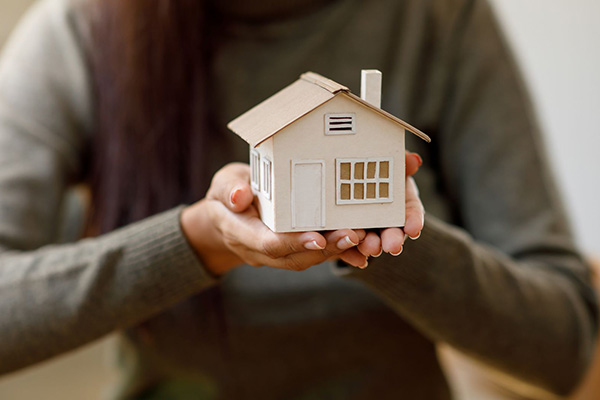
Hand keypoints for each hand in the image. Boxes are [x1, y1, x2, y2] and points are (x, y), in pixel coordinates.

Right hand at [181, 163, 365, 275]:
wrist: (227, 217)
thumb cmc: (228, 194)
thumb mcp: (223, 183)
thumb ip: (230, 189)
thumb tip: (240, 197)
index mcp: (240, 232)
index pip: (268, 243)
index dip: (294, 242)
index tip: (318, 237)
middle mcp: (259, 250)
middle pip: (294, 257)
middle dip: (326, 248)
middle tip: (353, 235)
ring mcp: (276, 255)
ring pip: (307, 259)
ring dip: (336, 251)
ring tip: (362, 238)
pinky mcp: (291, 252)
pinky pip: (314, 256)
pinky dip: (338, 255)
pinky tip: (362, 251)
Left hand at [342, 151, 424, 263]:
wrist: (347, 176)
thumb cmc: (374, 167)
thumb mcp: (390, 164)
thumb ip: (401, 163)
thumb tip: (415, 159)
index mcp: (400, 202)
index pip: (411, 213)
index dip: (414, 221)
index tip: (414, 229)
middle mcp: (387, 220)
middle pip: (393, 232)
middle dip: (393, 239)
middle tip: (393, 247)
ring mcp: (368, 229)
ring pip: (372, 241)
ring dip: (372, 246)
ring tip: (370, 249)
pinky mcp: (348, 236)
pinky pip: (351, 246)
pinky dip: (353, 253)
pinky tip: (354, 258)